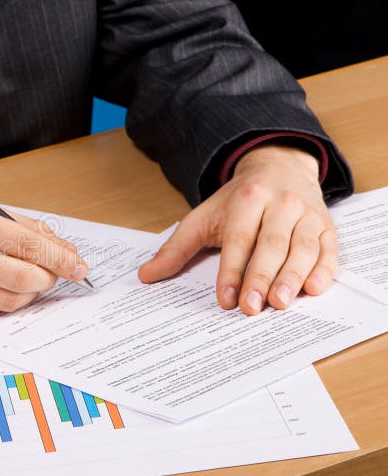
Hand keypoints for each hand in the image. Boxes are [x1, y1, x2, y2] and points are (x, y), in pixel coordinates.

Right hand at [0, 205, 87, 320]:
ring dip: (31, 290)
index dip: (60, 256)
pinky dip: (5, 297)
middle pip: (25, 278)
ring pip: (13, 299)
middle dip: (51, 277)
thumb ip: (16, 226)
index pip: (27, 244)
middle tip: (58, 273)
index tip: (78, 263)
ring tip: (28, 276)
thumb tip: (60, 247)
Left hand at [138, 145, 336, 314]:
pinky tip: (314, 289)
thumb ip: (176, 248)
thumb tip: (146, 276)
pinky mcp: (326, 225)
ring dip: (293, 277)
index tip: (225, 299)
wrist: (279, 166)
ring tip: (281, 304)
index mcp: (246, 199)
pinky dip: (324, 270)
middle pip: (271, 244)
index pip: (238, 239)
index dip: (231, 270)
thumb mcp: (202, 217)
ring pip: (303, 247)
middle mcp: (280, 203)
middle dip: (261, 278)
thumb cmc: (237, 201)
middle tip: (252, 308)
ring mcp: (307, 213)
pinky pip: (329, 249)